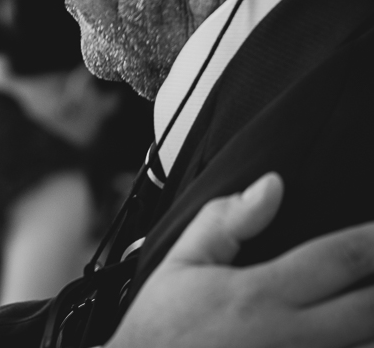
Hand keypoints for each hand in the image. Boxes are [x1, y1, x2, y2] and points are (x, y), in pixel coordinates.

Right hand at [110, 173, 373, 347]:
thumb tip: (273, 184)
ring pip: (369, 345)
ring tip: (370, 292)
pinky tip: (359, 330)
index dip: (372, 241)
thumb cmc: (164, 325)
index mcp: (260, 296)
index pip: (338, 260)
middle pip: (370, 308)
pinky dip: (361, 344)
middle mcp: (290, 337)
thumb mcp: (184, 262)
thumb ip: (227, 221)